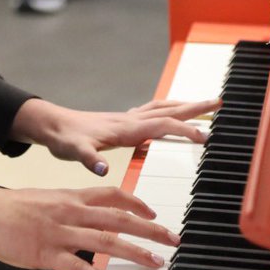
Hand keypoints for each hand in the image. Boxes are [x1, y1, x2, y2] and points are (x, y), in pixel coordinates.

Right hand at [0, 178, 178, 269]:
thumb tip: (92, 220)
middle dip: (150, 230)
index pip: (113, 195)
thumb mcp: (48, 200)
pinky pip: (77, 266)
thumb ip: (72, 210)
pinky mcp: (46, 254)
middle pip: (119, 218)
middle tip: (172, 239)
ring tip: (155, 262)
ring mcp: (59, 234)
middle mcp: (71, 213)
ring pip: (106, 241)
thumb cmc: (12, 208)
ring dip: (135, 253)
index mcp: (71, 198)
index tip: (154, 215)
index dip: (138, 204)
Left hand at [11, 98, 219, 175]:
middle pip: (168, 110)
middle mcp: (129, 119)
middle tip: (218, 101)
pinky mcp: (120, 121)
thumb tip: (102, 168)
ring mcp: (126, 119)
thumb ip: (88, 159)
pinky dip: (166, 110)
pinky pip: (151, 112)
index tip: (206, 136)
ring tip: (203, 105)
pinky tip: (169, 114)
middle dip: (194, 107)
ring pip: (161, 108)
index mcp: (125, 128)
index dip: (184, 130)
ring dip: (183, 106)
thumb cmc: (63, 138)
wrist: (51, 125)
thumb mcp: (73, 151)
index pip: (162, 125)